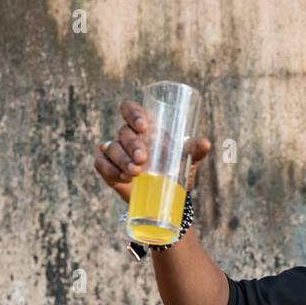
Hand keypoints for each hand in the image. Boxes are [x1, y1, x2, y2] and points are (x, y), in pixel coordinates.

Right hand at [93, 99, 211, 203]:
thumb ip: (194, 150)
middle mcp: (128, 136)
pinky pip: (101, 164)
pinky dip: (111, 170)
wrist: (165, 196)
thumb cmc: (175, 170)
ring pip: (111, 148)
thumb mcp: (187, 160)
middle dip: (132, 145)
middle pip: (123, 132)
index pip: (129, 109)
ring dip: (122, 159)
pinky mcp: (108, 168)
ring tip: (136, 172)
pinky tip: (124, 178)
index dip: (133, 113)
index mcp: (145, 127)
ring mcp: (116, 151)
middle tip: (143, 160)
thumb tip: (204, 143)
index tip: (143, 126)